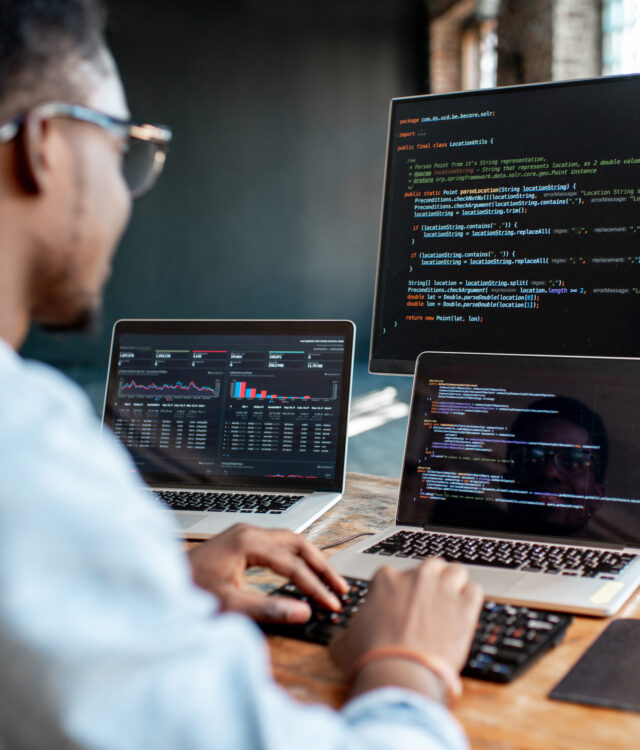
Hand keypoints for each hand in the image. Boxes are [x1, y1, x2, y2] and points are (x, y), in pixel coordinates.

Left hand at [188, 523, 348, 623]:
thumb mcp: (228, 605)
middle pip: (298, 543)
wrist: (159, 582)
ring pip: (290, 542)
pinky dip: (295, 559)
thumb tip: (303, 612)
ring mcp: (244, 535)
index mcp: (248, 542)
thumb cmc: (188, 591)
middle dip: (322, 566)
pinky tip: (302, 572)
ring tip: (329, 581)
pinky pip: (278, 546)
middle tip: (340, 588)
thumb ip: (267, 609)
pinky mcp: (240, 542)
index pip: (293, 564)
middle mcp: (248, 532)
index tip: (332, 604)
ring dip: (311, 560)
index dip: (315, 586)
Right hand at [329, 558, 481, 701]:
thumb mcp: (345, 642)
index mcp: (386, 579)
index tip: (401, 606)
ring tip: (451, 603)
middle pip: (430, 566)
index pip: (396, 574)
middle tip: (429, 601)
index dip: (399, 591)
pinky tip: (465, 614)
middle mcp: (416, 577)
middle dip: (431, 580)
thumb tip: (343, 637)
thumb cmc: (370, 658)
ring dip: (454, 584)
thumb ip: (346, 631)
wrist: (398, 675)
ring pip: (456, 571)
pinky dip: (471, 601)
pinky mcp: (465, 608)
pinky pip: (475, 591)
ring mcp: (442, 590)